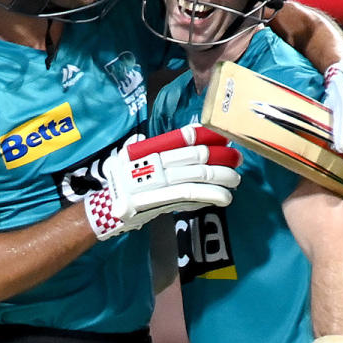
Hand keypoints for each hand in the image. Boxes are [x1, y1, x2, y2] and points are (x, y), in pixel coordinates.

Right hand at [85, 125, 241, 239]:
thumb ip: (152, 150)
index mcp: (151, 148)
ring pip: (199, 175)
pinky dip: (211, 195)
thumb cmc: (120, 181)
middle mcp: (156, 161)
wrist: (105, 207)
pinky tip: (224, 197)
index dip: (207, 135)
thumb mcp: (131, 157)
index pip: (184, 137)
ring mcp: (160, 181)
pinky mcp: (162, 200)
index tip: (224, 137)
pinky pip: (192, 195)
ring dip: (222, 177)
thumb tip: (172, 144)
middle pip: (197, 155)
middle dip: (222, 156)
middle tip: (237, 159)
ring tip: (236, 180)